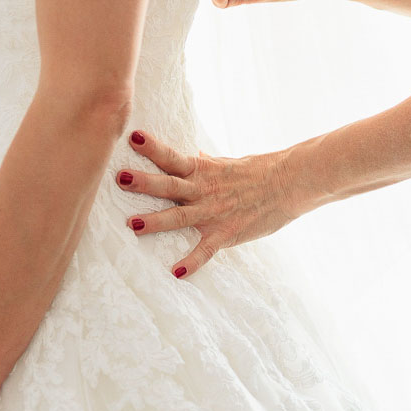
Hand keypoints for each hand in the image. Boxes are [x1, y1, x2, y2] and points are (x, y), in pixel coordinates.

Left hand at [116, 130, 303, 277]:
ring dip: (155, 221)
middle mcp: (203, 190)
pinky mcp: (226, 233)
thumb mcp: (227, 164)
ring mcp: (213, 212)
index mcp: (203, 170)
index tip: (132, 136)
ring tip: (132, 225)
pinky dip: (191, 262)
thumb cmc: (260, 171)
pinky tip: (175, 273)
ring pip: (179, 216)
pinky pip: (205, 250)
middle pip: (168, 184)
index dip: (151, 147)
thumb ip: (206, 164)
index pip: (171, 156)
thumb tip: (193, 154)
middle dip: (143, 183)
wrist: (290, 183)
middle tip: (119, 178)